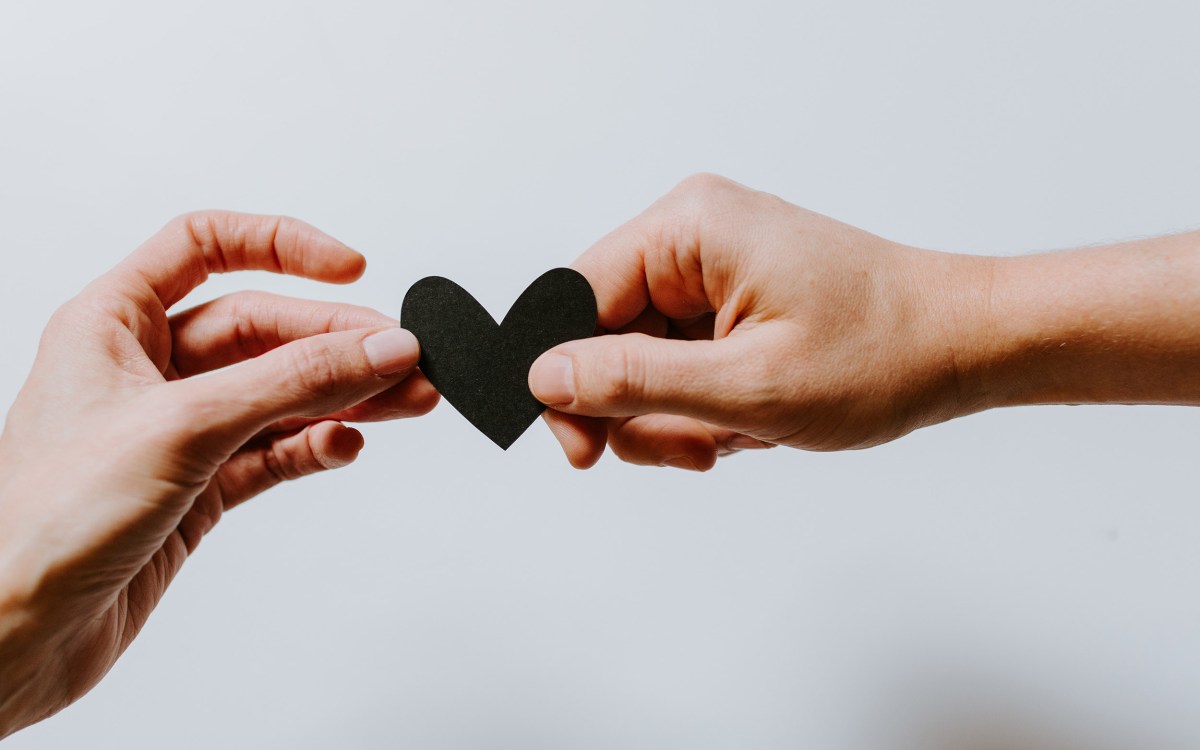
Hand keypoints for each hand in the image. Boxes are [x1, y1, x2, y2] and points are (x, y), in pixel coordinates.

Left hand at [0, 212, 437, 736]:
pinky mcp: (199, 488)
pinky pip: (275, 450)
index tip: (350, 268)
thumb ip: (291, 382)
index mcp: (114, 323)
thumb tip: (378, 346)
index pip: (206, 245)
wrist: (11, 637)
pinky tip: (344, 446)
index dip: (281, 246)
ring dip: (344, 396)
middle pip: (263, 328)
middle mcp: (147, 370)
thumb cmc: (43, 522)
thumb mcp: (183, 426)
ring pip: (280, 393)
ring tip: (407, 400)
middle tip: (404, 359)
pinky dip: (315, 446)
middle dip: (338, 342)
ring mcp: (178, 430)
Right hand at [527, 174, 980, 469]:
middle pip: (604, 337)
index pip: (573, 299)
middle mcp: (693, 236)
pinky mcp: (730, 300)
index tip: (583, 451)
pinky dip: (703, 407)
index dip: (566, 381)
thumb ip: (634, 381)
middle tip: (694, 448)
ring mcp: (712, 269)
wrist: (965, 347)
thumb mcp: (748, 385)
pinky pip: (679, 363)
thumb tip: (544, 378)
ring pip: (641, 361)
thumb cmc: (883, 353)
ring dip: (677, 416)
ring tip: (737, 434)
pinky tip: (750, 420)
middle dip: (640, 409)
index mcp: (688, 228)